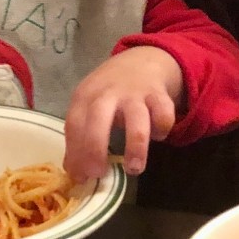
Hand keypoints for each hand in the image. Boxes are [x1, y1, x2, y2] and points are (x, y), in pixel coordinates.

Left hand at [63, 46, 182, 181]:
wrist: (142, 61)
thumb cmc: (110, 92)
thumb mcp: (89, 106)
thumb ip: (81, 135)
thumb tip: (76, 174)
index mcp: (86, 96)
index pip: (74, 125)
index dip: (76, 153)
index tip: (82, 177)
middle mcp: (109, 93)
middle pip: (98, 120)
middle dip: (96, 149)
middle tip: (100, 174)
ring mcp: (135, 93)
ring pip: (137, 120)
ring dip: (136, 148)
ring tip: (134, 168)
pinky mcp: (159, 96)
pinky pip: (164, 116)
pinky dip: (162, 130)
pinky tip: (157, 136)